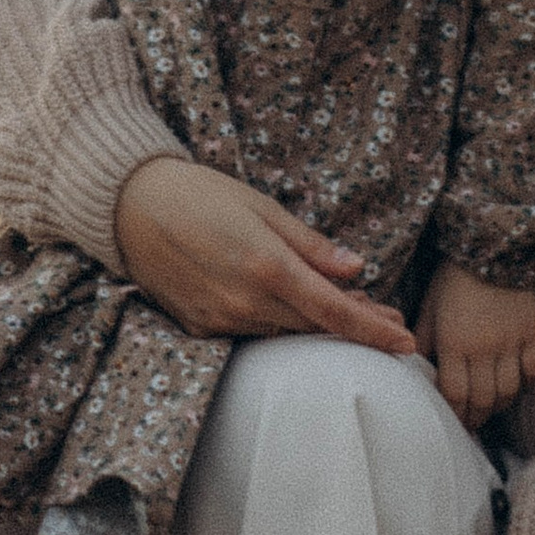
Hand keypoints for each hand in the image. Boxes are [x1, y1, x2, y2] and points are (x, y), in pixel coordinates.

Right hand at [112, 154, 415, 351]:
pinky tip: (292, 308)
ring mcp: (221, 319)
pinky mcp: (200, 327)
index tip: (406, 341)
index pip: (333, 311)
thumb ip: (310, 244)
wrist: (128, 206)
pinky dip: (279, 323)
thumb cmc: (199, 193)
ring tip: (346, 308)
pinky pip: (252, 333)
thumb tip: (355, 268)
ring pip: (285, 333)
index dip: (373, 330)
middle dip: (355, 326)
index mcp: (267, 267)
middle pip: (315, 328)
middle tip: (387, 316)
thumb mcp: (260, 206)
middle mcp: (245, 301)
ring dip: (317, 325)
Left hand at [421, 261, 534, 431]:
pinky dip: (525, 385)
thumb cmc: (454, 277)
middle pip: (483, 399)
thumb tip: (417, 367)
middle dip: (476, 418)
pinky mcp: (532, 334)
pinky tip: (516, 388)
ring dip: (499, 406)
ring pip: (509, 390)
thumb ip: (425, 339)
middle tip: (471, 424)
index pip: (455, 393)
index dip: (454, 414)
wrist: (495, 247)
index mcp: (454, 343)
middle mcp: (484, 348)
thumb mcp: (430, 306)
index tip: (452, 422)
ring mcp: (511, 343)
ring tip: (490, 409)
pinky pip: (533, 371)